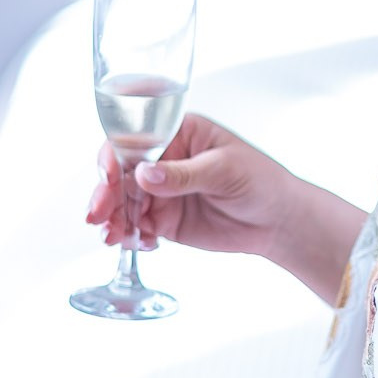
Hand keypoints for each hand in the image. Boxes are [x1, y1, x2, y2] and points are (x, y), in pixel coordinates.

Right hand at [85, 113, 295, 259]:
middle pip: (120, 173)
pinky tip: (133, 243)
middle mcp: (163, 160)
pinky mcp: (164, 220)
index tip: (109, 178)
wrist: (279, 222)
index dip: (115, 157)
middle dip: (105, 194)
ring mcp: (161, 192)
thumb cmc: (262, 181)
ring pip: (122, 203)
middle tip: (98, 215)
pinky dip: (128, 236)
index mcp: (178, 133)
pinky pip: (135, 227)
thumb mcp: (224, 170)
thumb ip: (183, 174)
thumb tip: (144, 174)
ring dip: (111, 219)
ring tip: (110, 237)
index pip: (135, 139)